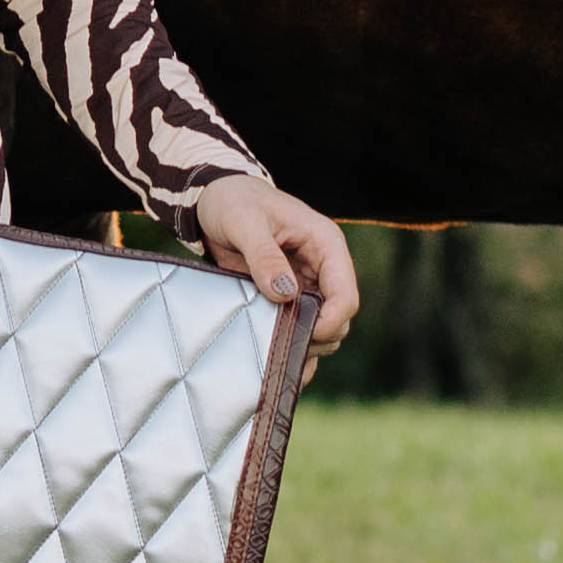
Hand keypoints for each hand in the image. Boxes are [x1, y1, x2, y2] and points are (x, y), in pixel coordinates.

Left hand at [194, 167, 359, 355]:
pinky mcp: (289, 298)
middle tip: (279, 347)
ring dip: (303, 346)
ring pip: (322, 330)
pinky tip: (273, 364)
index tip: (303, 337)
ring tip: (272, 356)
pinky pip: (300, 329)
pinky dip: (290, 348)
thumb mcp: (244, 222)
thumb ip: (264, 256)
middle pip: (339, 319)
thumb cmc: (234, 201)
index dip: (331, 322)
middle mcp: (323, 268)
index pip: (346, 295)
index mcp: (325, 244)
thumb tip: (285, 292)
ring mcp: (307, 285)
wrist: (216, 199)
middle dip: (316, 338)